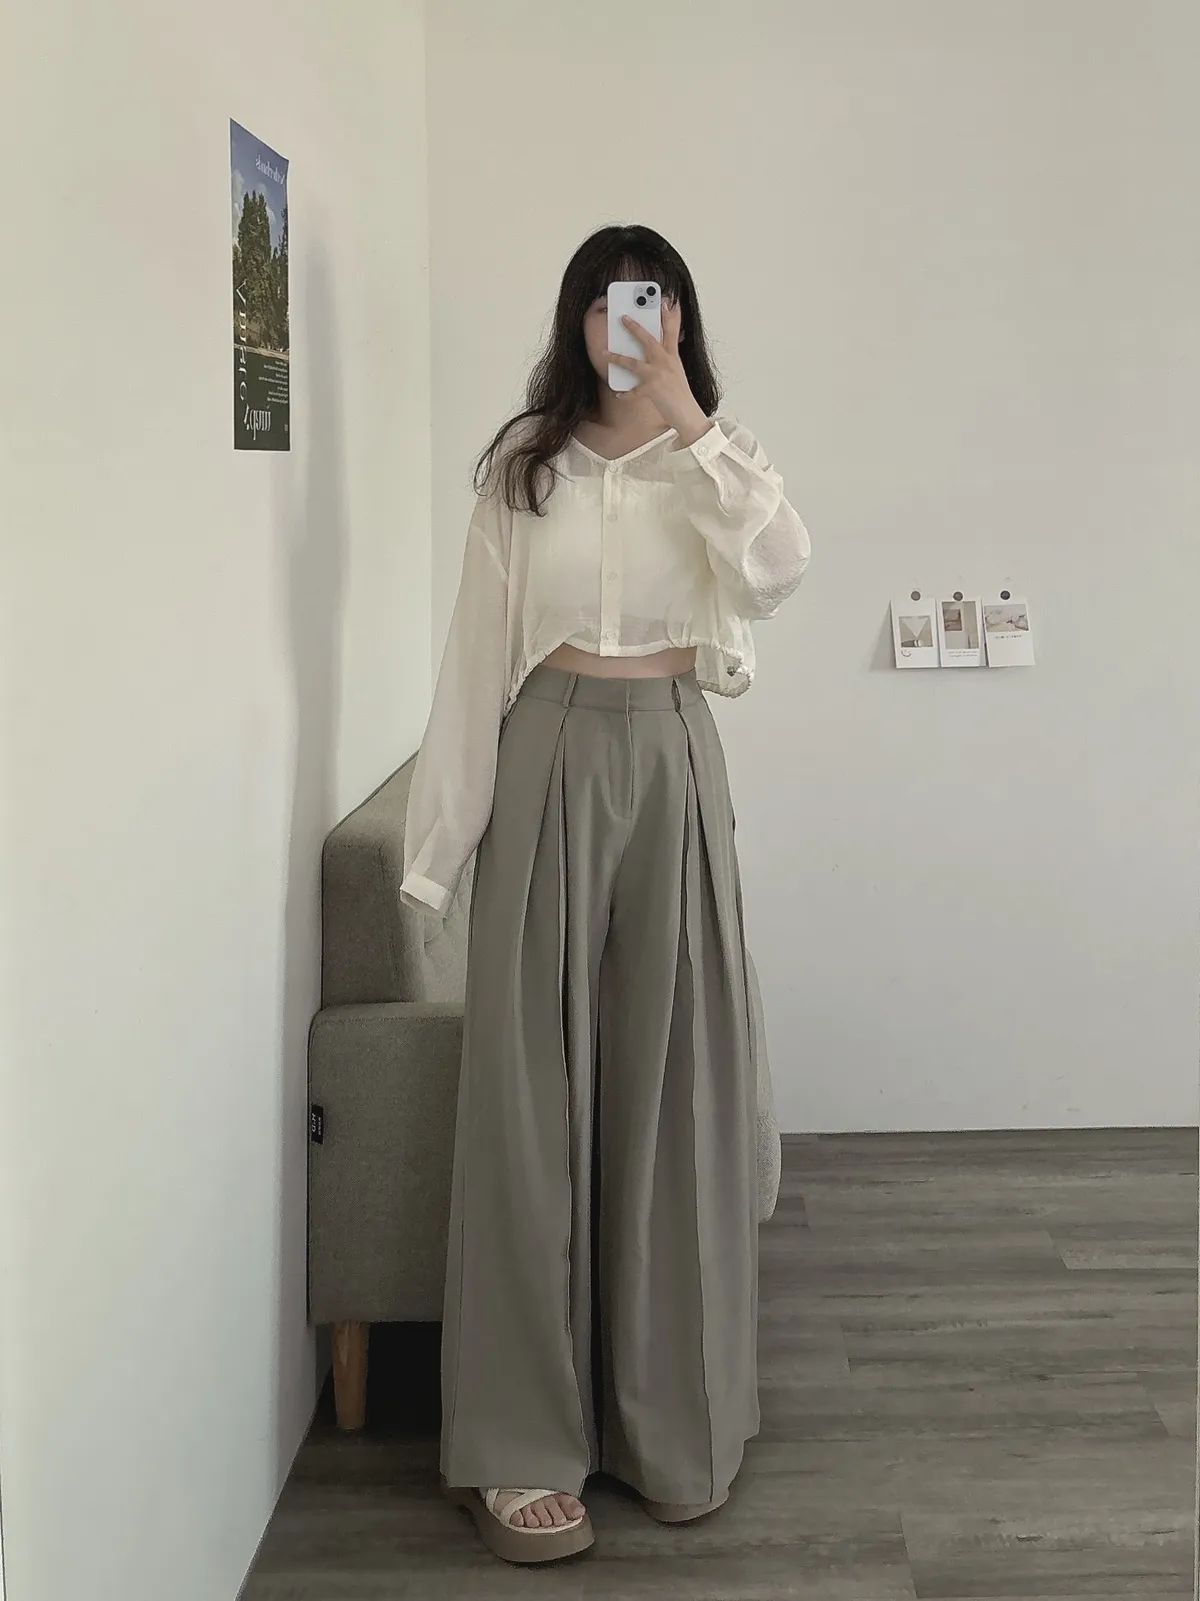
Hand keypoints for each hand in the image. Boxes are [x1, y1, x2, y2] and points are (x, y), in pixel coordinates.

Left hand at [605, 300, 709, 445]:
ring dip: (617, 357)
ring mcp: (659, 376)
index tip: (665, 301)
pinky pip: (634, 391)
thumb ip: (668, 357)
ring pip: (634, 363)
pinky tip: (617, 393)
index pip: (672, 331)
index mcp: (673, 356)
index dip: (669, 315)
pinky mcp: (653, 391)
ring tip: (604, 352)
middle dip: (635, 328)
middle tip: (623, 317)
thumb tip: (658, 348)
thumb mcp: (677, 371)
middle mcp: (666, 363)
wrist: (688, 414)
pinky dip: (624, 393)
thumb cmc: (680, 394)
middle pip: (649, 340)